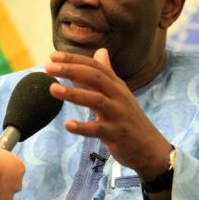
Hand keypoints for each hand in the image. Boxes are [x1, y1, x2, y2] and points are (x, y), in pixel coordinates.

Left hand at [46, 48, 171, 180]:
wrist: (150, 148)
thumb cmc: (129, 118)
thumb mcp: (120, 93)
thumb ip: (108, 73)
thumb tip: (100, 51)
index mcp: (117, 85)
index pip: (95, 66)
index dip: (74, 59)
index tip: (53, 56)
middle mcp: (118, 96)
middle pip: (95, 77)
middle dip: (71, 70)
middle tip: (48, 67)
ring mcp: (118, 114)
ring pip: (96, 100)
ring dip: (74, 93)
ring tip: (53, 89)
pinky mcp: (117, 134)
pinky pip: (98, 129)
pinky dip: (82, 127)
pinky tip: (67, 125)